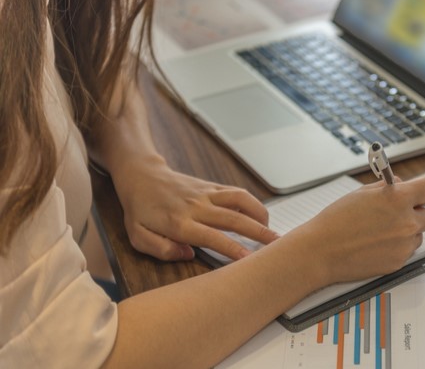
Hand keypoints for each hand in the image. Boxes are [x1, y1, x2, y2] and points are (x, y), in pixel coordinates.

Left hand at [112, 158, 278, 260]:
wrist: (142, 176)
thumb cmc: (140, 209)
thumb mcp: (138, 236)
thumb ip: (160, 249)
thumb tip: (187, 254)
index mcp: (179, 223)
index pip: (212, 237)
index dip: (232, 248)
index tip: (248, 259)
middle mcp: (196, 207)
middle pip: (234, 219)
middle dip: (258, 233)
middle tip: (276, 245)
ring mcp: (206, 194)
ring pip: (240, 201)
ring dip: (260, 215)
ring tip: (272, 230)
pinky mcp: (212, 187)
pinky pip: (237, 193)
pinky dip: (252, 204)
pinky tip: (260, 216)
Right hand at [286, 176, 424, 285]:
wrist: (321, 251)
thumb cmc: (337, 220)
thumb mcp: (362, 193)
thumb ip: (388, 187)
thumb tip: (402, 184)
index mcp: (397, 199)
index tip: (422, 193)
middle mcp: (406, 222)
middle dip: (418, 213)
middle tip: (399, 214)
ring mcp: (404, 245)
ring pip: (418, 235)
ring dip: (407, 232)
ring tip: (380, 232)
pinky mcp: (399, 262)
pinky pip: (407, 251)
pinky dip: (396, 248)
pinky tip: (375, 245)